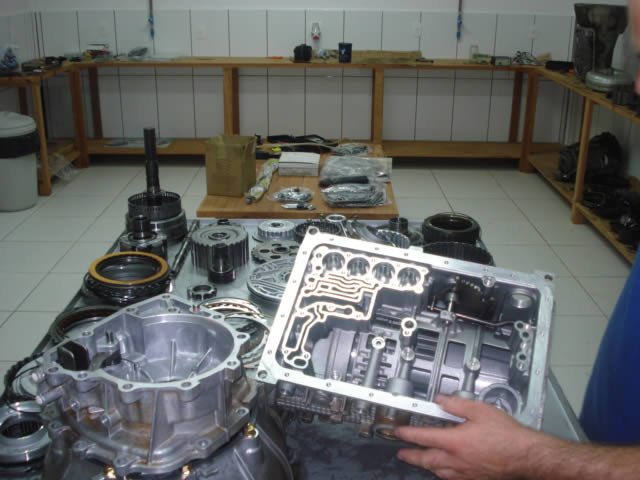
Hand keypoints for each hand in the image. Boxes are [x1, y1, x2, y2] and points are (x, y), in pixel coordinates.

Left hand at [394, 394, 543, 479]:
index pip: (423, 437)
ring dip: (425, 465)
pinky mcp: (475, 478)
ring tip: (418, 462)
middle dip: (411, 455)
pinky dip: (442, 474)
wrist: (526, 454)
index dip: (407, 434)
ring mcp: (466, 472)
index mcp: (455, 441)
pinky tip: (443, 472)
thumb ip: (457, 404)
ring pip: (438, 471)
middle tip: (400, 452)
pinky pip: (452, 479)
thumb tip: (441, 400)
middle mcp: (457, 459)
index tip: (398, 432)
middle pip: (426, 459)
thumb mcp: (480, 410)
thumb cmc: (507, 434)